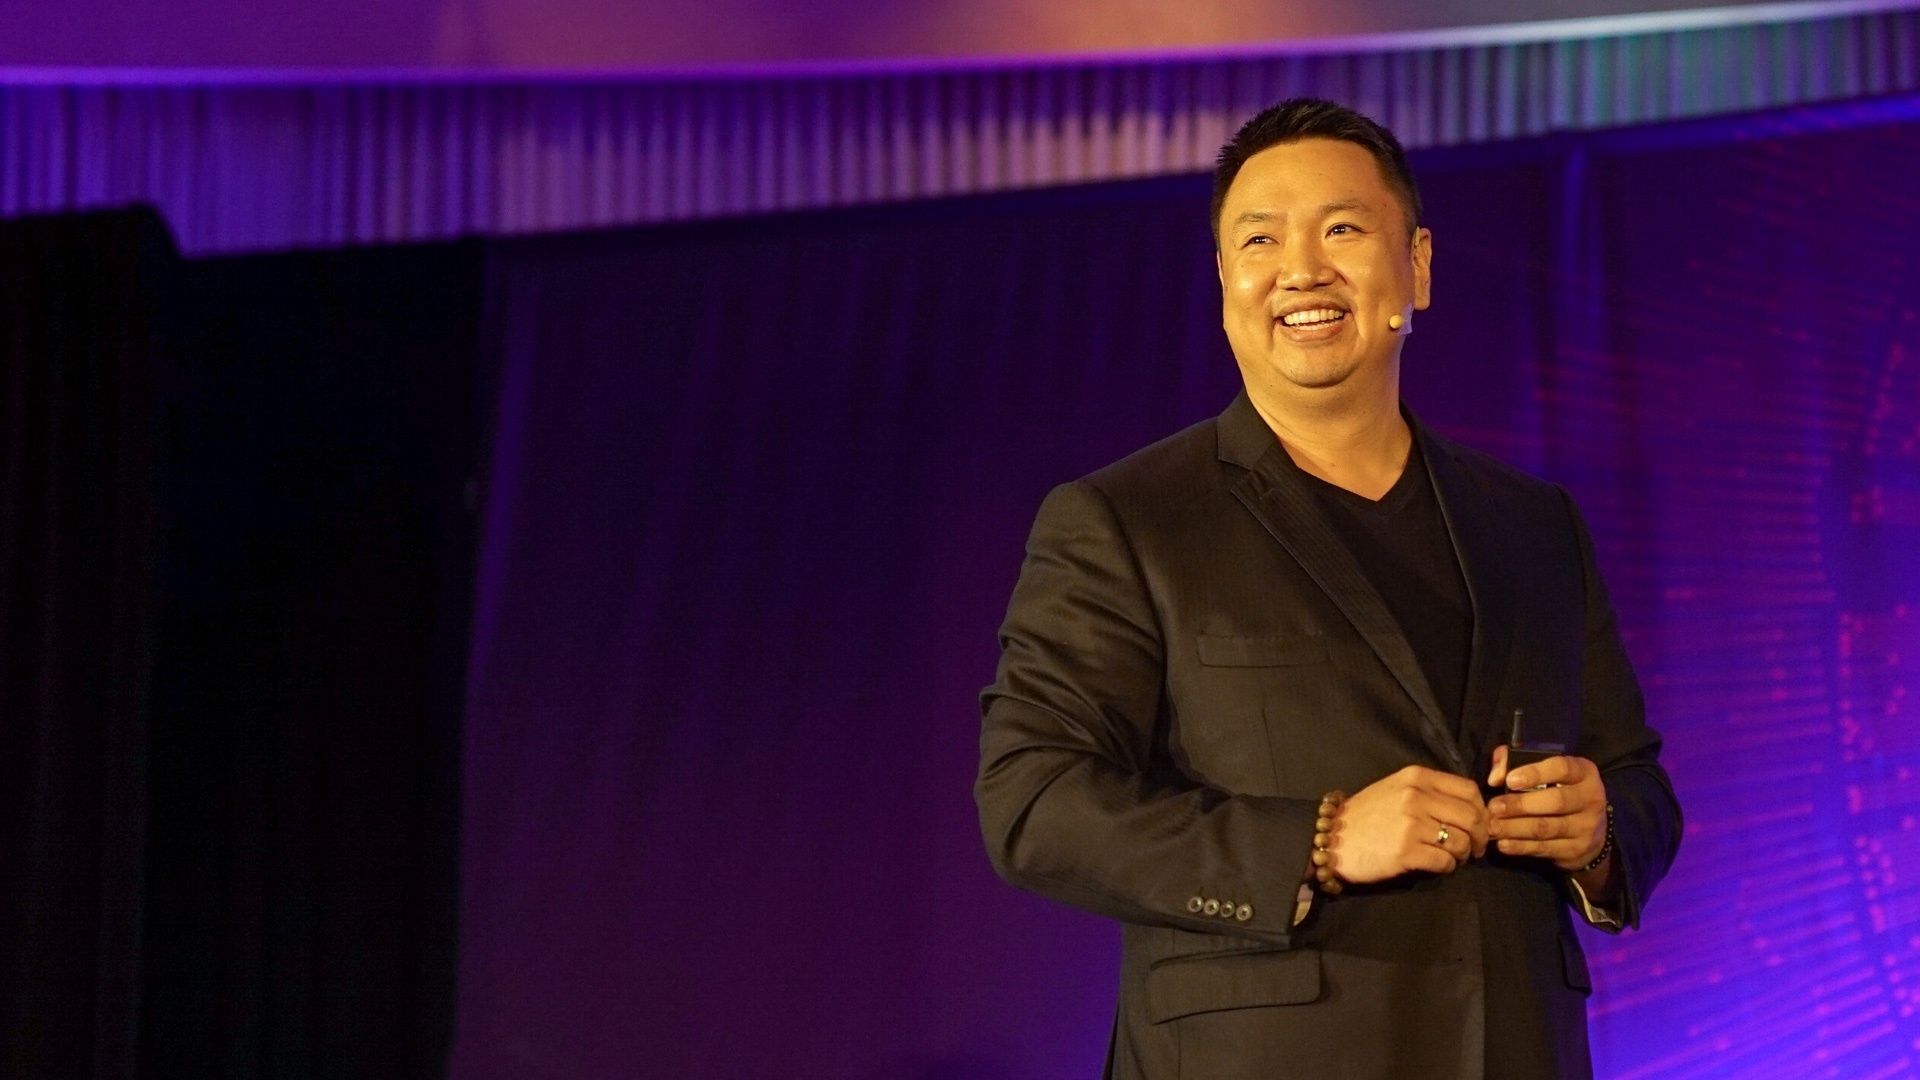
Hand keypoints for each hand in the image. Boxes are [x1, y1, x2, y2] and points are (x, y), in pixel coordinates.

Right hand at [1325, 765, 1489, 883]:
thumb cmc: (1366, 815)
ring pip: (1461, 841)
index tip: (1479, 824)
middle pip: (1471, 817)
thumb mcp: (1396, 789)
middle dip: (1480, 837)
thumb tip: (1470, 810)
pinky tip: (1438, 866)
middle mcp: (1416, 796)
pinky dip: (1448, 867)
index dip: (1482, 810)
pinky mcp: (1406, 851)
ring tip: (1453, 857)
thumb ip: (1430, 792)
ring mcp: (1411, 824)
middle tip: (1475, 848)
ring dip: (1463, 854)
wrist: (1331, 839)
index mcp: (1416, 777)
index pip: (1469, 790)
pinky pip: (1445, 861)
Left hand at [1486, 746, 1608, 870]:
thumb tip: (1495, 777)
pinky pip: (1545, 848)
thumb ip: (1515, 762)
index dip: (1535, 773)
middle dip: (1521, 805)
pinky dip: (1521, 846)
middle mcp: (1590, 799)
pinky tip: (1503, 844)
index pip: (1562, 768)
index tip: (1510, 780)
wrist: (1591, 830)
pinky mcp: (1576, 849)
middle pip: (1556, 801)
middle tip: (1494, 807)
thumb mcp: (1545, 770)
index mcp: (1584, 773)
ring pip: (1547, 828)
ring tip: (1493, 827)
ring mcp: (1586, 827)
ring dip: (1516, 828)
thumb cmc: (1557, 790)